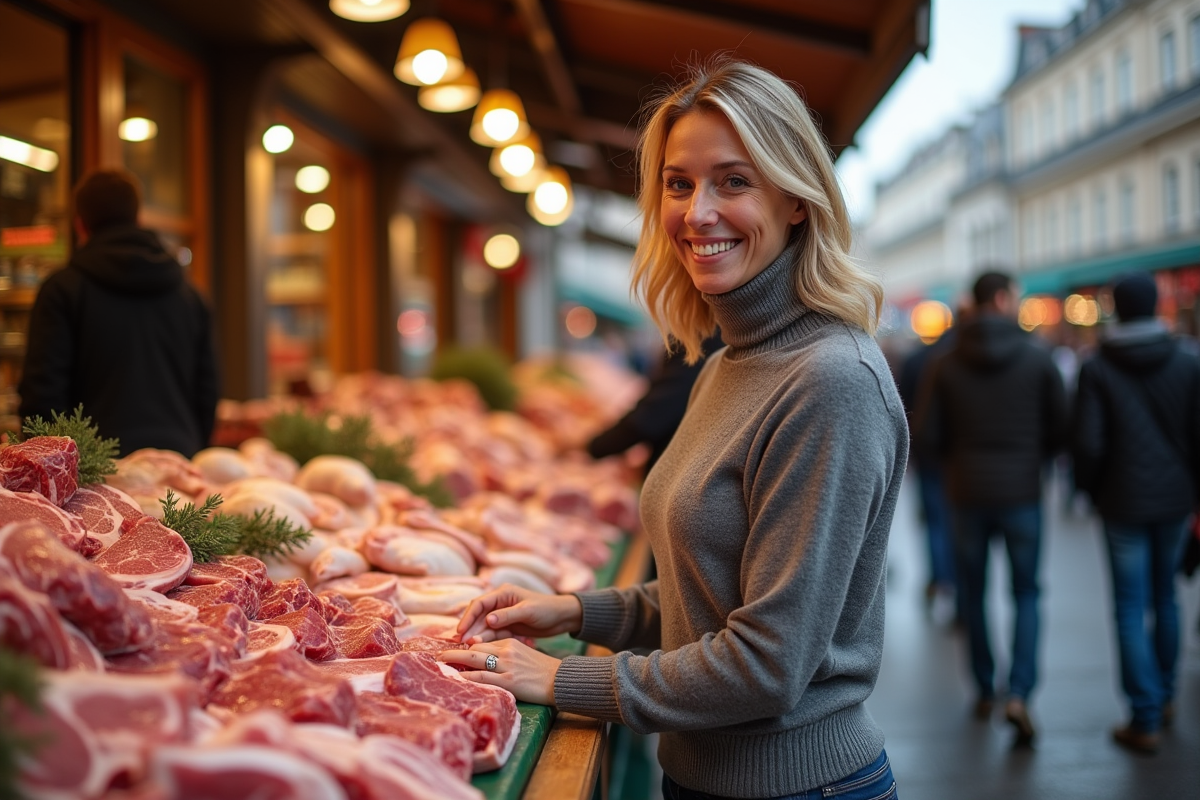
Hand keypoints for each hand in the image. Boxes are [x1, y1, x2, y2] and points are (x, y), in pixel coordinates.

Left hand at [439, 639, 561, 705]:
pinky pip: (483, 677)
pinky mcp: (509, 681)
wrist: (560, 680)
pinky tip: (456, 678)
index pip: (482, 642)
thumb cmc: (542, 670)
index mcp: (509, 643)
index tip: (453, 650)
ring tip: (440, 663)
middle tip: (439, 655)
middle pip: (474, 648)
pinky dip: (467, 677)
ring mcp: (507, 666)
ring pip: (474, 660)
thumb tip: (486, 661)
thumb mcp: (523, 655)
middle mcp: (506, 651)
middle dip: (454, 651)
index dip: (465, 647)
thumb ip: (505, 654)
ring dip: (454, 661)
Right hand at [455, 583, 582, 643]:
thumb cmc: (547, 609)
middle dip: (470, 629)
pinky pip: (494, 634)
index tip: (460, 630)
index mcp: (503, 593)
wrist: (562, 618)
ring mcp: (503, 616)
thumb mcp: (528, 611)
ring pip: (484, 627)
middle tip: (461, 643)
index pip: (479, 603)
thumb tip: (488, 620)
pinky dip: (488, 641)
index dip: (468, 617)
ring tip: (469, 648)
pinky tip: (481, 649)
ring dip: (477, 636)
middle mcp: (500, 603)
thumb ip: (507, 615)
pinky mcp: (508, 627)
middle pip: (478, 616)